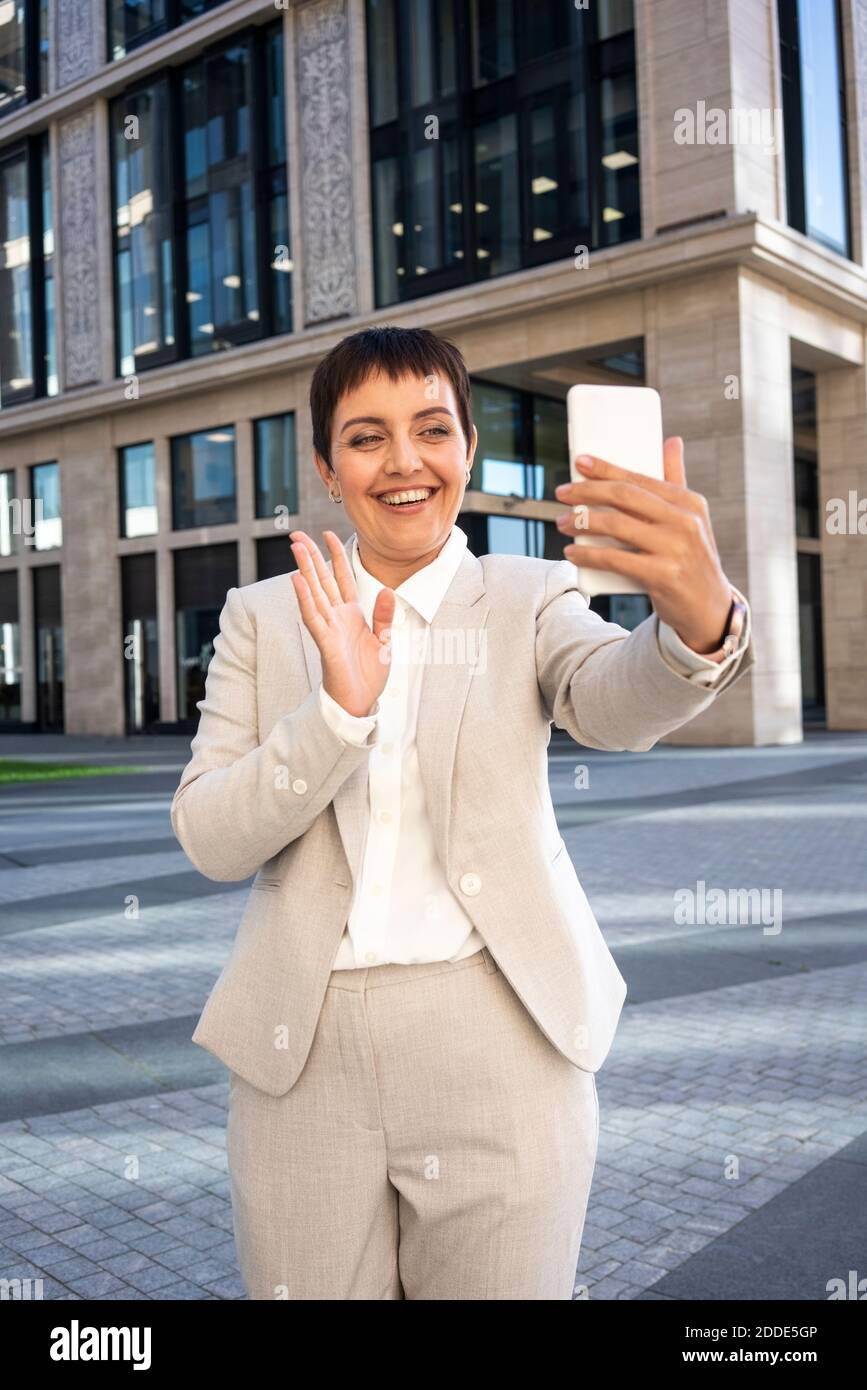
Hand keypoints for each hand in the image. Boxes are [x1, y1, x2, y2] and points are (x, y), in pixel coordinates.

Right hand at [289, 530, 394, 716]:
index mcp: (351, 614)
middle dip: (311, 556)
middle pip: (322, 580)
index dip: (336, 556)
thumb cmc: (368, 674)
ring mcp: (329, 628)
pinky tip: (298, 580)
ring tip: (296, 547)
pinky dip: (305, 599)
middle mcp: (337, 617)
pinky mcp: (325, 643)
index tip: (328, 534)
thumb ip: (384, 616)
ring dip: (305, 569)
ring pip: (314, 593)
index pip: (342, 578)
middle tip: (297, 534)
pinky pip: (313, 617)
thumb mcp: (384, 641)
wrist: (360, 702)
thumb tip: (386, 590)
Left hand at [554, 437, 732, 653]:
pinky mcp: (663, 576)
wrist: (708, 607)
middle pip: (625, 497)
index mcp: (689, 501)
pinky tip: (572, 551)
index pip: (640, 478)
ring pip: (617, 526)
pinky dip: (589, 555)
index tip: (579, 462)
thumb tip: (671, 440)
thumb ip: (677, 480)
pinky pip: (616, 559)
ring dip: (583, 522)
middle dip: (587, 491)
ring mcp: (675, 549)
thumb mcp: (691, 518)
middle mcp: (685, 521)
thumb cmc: (690, 557)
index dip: (606, 469)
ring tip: (562, 522)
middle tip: (561, 493)